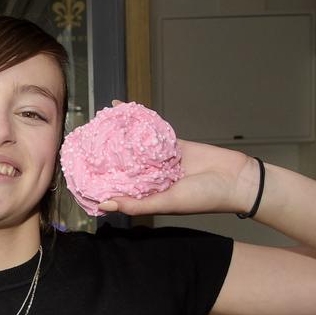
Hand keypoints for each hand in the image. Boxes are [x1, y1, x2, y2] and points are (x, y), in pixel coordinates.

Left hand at [93, 102, 255, 216]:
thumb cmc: (205, 198)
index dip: (99, 183)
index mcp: (148, 195)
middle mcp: (151, 177)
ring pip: (133, 146)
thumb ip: (137, 204)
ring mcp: (161, 159)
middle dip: (103, 156)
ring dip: (117, 135)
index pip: (117, 189)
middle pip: (122, 165)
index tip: (78, 174)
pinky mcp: (172, 143)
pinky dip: (137, 121)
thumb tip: (105, 203)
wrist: (237, 178)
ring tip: (95, 124)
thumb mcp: (167, 203)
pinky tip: (120, 110)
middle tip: (80, 144)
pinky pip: (151, 130)